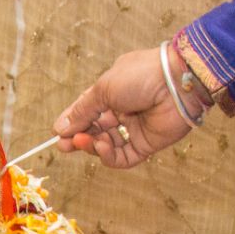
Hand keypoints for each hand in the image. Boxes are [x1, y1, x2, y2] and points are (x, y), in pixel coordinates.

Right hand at [53, 47, 192, 167]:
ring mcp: (134, 128)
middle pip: (94, 130)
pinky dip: (109, 155)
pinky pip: (123, 157)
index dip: (72, 122)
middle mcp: (123, 111)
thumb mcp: (102, 90)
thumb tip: (59, 128)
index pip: (87, 110)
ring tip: (84, 141)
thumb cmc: (140, 76)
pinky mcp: (146, 144)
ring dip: (92, 145)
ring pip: (106, 145)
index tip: (57, 133)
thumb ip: (82, 111)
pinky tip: (102, 146)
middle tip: (65, 145)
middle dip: (78, 137)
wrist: (177, 82)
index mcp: (112, 92)